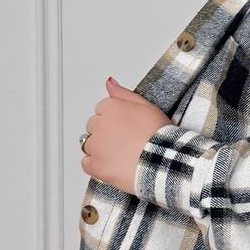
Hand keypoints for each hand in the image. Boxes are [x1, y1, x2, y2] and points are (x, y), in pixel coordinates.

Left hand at [82, 78, 174, 193]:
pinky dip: (96, 166)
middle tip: (124, 142)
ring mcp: (96, 146)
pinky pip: (86, 163)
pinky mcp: (96, 165)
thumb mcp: (147, 107)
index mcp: (111, 108)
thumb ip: (124, 94)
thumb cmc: (160, 135)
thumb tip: (110, 83)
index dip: (114, 119)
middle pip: (93, 126)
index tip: (125, 128)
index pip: (101, 109)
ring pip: (88, 144)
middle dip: (105, 133)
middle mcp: (100, 125)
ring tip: (120, 155)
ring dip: (99, 149)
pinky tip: (112, 166)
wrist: (163, 161)